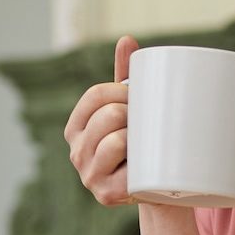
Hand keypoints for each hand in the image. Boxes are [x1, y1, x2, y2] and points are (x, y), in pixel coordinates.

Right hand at [64, 36, 138, 207]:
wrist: (158, 190)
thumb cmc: (142, 143)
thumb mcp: (130, 110)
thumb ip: (125, 77)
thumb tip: (126, 40)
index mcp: (76, 127)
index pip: (95, 96)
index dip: (122, 91)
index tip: (140, 97)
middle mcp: (76, 151)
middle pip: (108, 116)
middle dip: (134, 114)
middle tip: (150, 122)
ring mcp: (89, 174)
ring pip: (116, 140)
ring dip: (138, 138)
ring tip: (149, 142)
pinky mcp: (106, 194)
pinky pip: (126, 168)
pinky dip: (141, 162)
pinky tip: (147, 162)